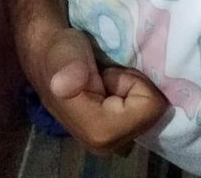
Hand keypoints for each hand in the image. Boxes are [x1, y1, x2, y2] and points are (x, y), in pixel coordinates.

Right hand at [18, 25, 168, 156]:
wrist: (48, 58)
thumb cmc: (60, 54)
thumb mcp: (65, 53)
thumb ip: (69, 70)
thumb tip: (65, 86)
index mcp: (100, 134)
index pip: (150, 108)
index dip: (132, 82)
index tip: (108, 74)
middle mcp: (108, 146)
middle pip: (152, 113)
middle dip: (134, 87)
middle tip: (108, 76)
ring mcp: (112, 143)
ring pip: (149, 113)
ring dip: (133, 90)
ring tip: (107, 80)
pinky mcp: (115, 135)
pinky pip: (142, 114)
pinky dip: (132, 96)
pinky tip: (111, 88)